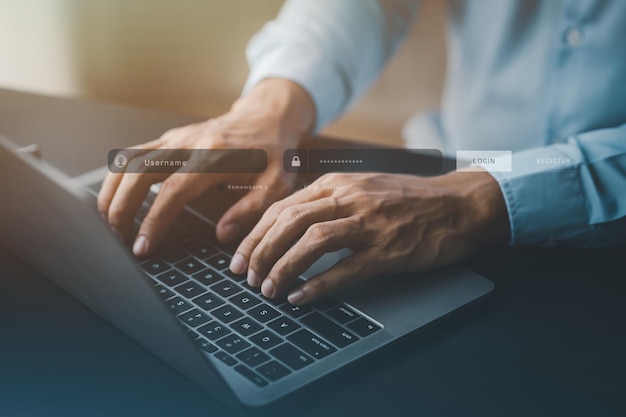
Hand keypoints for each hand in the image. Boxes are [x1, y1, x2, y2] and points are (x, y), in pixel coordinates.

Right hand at [97, 79, 314, 255]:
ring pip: (129, 160)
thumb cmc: (275, 154)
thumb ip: (251, 210)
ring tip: (108, 223)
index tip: (141, 246)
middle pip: (139, 172)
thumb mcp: (278, 184)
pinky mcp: (170, 137)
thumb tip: (223, 234)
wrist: (269, 117)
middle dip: (120, 208)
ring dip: (112, 192)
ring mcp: (176, 137)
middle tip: (116, 240)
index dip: (153, 221)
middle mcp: (190, 143)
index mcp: (216, 157)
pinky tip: (115, 199)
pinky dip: (118, 177)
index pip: (173, 191)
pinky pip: (134, 154)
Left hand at [230, 170, 509, 304]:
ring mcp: (369, 223)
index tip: (240, 257)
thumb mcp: (364, 188)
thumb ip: (328, 200)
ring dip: (283, 267)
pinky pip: (345, 268)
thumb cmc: (410, 200)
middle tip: (246, 277)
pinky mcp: (388, 250)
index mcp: (338, 183)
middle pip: (289, 222)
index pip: (282, 207)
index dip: (255, 234)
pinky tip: (300, 297)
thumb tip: (289, 224)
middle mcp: (349, 198)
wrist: (459, 204)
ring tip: (268, 289)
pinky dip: (317, 284)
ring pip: (311, 241)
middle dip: (260, 252)